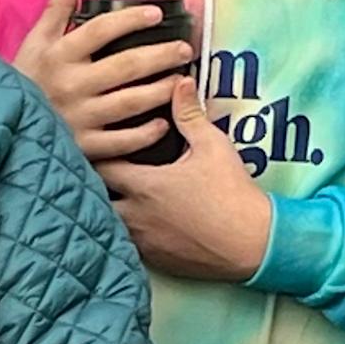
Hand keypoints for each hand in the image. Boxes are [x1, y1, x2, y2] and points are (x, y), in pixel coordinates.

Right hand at [12, 0, 195, 165]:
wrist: (4, 126)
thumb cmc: (26, 80)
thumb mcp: (36, 41)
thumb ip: (55, 7)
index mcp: (59, 55)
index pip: (100, 30)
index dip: (131, 20)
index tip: (156, 14)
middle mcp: (71, 85)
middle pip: (125, 66)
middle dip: (160, 55)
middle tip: (184, 49)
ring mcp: (79, 118)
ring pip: (129, 102)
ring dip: (159, 91)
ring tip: (179, 81)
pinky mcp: (84, 147)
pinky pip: (121, 142)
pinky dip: (144, 134)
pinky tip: (163, 123)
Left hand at [98, 83, 276, 280]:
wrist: (253, 243)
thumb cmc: (232, 193)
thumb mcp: (212, 145)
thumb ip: (189, 114)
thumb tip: (180, 83)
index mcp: (144, 185)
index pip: (100, 165)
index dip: (96, 152)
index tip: (95, 142)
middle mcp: (136, 216)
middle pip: (94, 199)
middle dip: (91, 184)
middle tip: (94, 170)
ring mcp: (143, 242)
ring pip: (107, 225)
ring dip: (106, 211)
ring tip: (109, 196)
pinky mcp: (155, 261)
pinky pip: (126, 247)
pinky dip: (124, 234)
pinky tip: (134, 223)